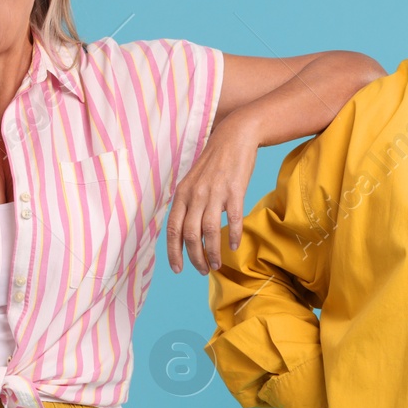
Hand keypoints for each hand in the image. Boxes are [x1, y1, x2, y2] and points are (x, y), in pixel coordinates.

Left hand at [166, 109, 259, 273]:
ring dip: (212, 252)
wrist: (235, 136)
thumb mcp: (193, 180)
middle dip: (195, 258)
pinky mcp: (235, 190)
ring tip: (217, 265)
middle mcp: (195, 194)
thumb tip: (185, 231)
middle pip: (190, 235)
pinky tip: (235, 245)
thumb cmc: (215, 161)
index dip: (173, 252)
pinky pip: (232, 219)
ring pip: (209, 231)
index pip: (172, 229)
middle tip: (203, 271)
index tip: (177, 269)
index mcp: (182, 193)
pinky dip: (233, 235)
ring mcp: (215, 192)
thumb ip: (188, 203)